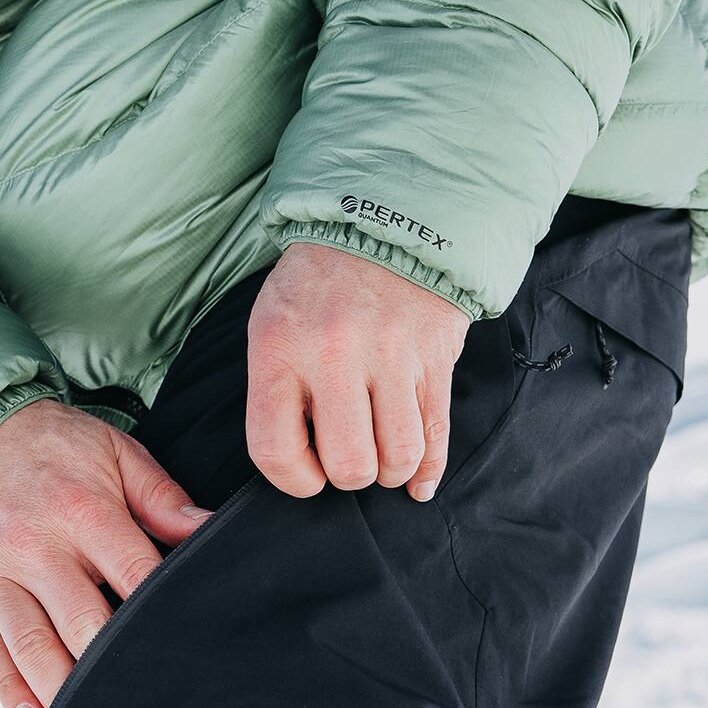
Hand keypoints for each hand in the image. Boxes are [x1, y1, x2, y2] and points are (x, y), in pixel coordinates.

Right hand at [0, 400, 208, 707]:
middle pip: (84, 624)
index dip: (163, 613)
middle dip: (120, 665)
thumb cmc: (52, 448)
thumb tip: (208, 531)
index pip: (135, 575)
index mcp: (81, 509)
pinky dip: (13, 693)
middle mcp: (35, 546)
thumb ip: (162, 497)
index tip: (190, 644)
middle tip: (155, 701)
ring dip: (67, 692)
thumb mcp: (113, 452)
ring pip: (34, 647)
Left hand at [247, 241, 466, 502]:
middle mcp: (335, 353)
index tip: (306, 476)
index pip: (276, 450)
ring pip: (398, 456)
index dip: (293, 481)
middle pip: (349, 464)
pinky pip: (437, 434)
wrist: (380, 226)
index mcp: (280, 348)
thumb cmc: (315, 289)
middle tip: (348, 456)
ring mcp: (391, 355)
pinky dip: (428, 469)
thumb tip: (304, 465)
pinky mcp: (435, 356)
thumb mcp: (270, 327)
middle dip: (349, 476)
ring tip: (381, 455)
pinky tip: (418, 481)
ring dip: (390, 470)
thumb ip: (276, 394)